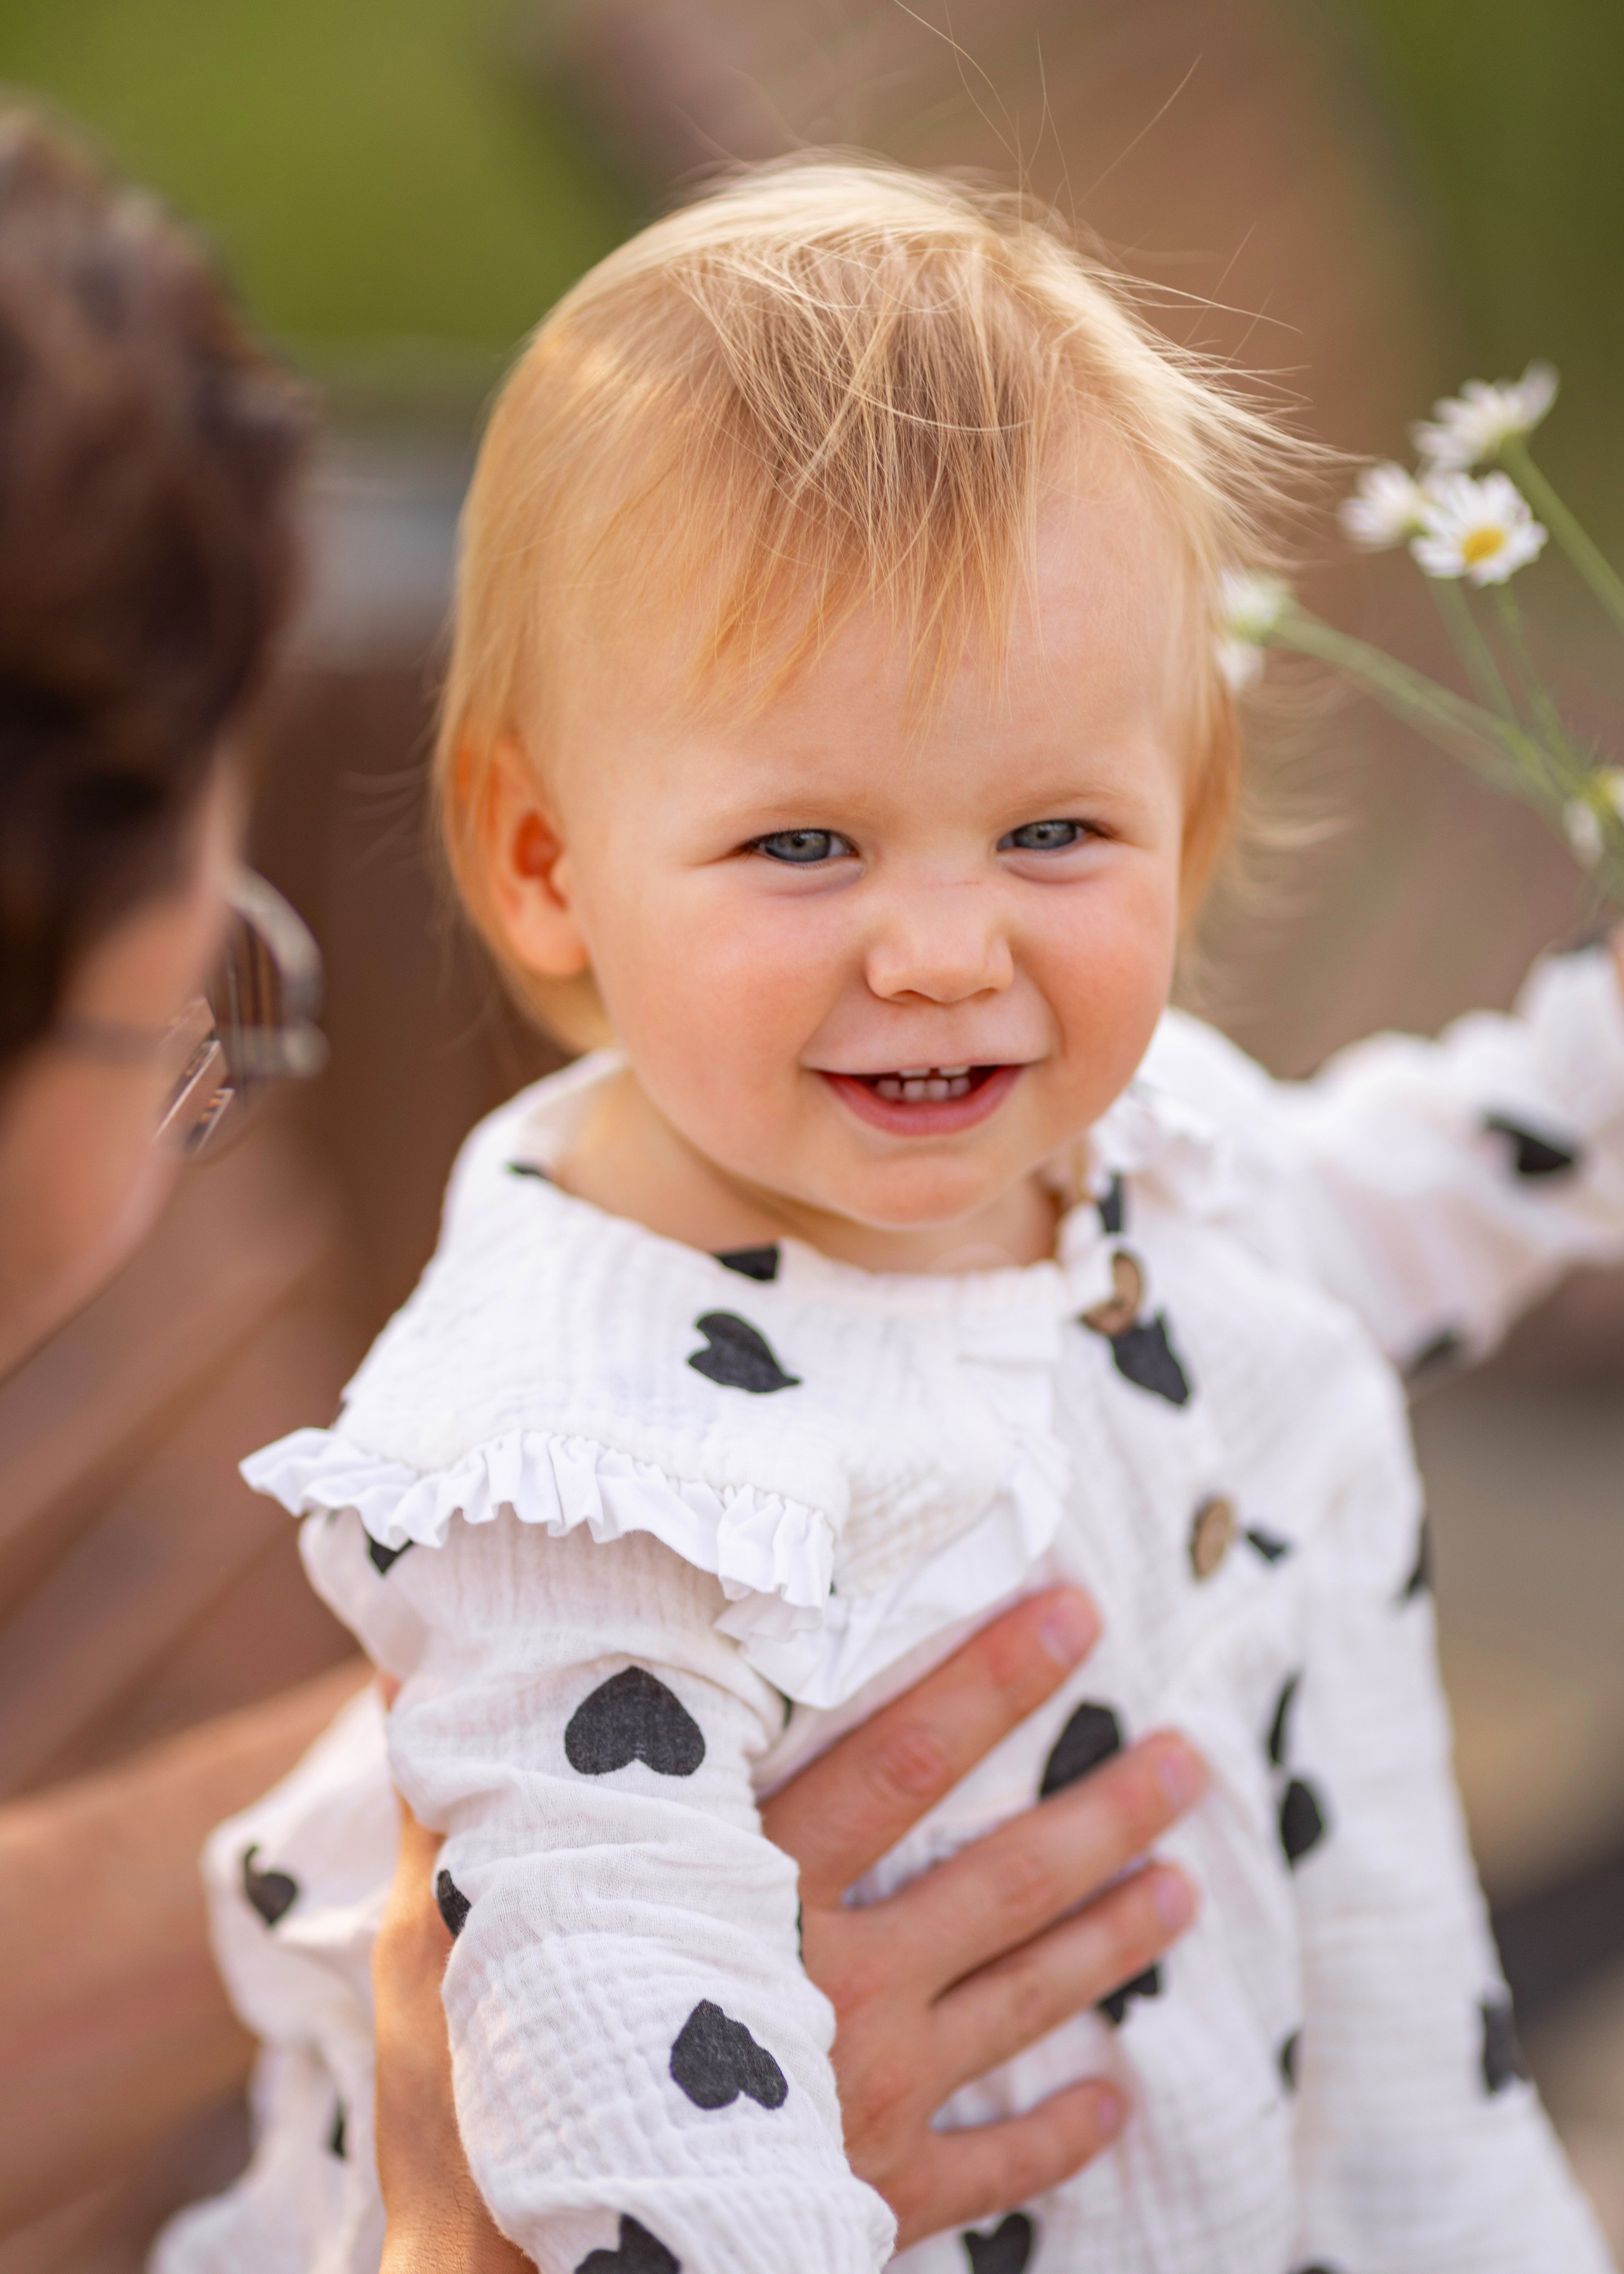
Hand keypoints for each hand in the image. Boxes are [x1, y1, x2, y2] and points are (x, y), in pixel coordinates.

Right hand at [372, 1592, 1206, 2264]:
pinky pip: (993, 2168)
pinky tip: (1118, 2098)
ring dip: (1112, 1942)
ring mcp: (866, 2102)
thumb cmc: (477, 2100)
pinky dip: (1058, 2133)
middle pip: (1000, 1882)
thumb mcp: (446, 1932)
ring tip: (1189, 1887)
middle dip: (1102, 1813)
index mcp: (751, 1901)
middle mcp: (834, 1989)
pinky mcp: (867, 2204)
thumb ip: (463, 1801)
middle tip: (1194, 1757)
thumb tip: (421, 1668)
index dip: (990, 1680)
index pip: (899, 1761)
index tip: (1075, 1613)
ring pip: (1023, 2004)